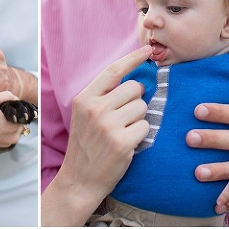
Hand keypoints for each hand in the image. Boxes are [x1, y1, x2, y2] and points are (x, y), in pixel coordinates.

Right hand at [0, 91, 24, 149]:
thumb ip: (6, 95)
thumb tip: (15, 98)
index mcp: (13, 126)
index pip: (21, 113)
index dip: (13, 107)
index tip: (2, 104)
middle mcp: (13, 137)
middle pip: (18, 121)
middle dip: (10, 115)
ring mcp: (6, 143)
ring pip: (12, 128)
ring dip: (6, 122)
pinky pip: (6, 134)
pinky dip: (1, 129)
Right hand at [61, 45, 151, 197]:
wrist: (80, 178)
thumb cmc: (86, 144)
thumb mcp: (84, 115)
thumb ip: (104, 96)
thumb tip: (136, 80)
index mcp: (84, 98)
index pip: (113, 71)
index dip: (133, 58)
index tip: (148, 50)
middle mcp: (95, 108)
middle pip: (134, 88)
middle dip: (136, 100)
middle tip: (125, 116)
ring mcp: (108, 125)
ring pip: (143, 107)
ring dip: (139, 119)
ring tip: (124, 131)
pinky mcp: (122, 142)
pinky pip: (146, 126)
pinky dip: (141, 135)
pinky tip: (128, 143)